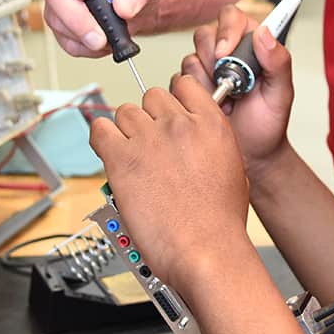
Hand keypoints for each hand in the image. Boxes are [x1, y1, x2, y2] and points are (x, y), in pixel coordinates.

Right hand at [44, 0, 161, 56]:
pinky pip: (64, 39)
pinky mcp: (64, 22)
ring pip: (55, 18)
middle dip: (76, 16)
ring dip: (80, 34)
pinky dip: (84, 46)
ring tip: (106, 39)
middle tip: (99, 31)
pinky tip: (103, 43)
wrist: (144, 1)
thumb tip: (124, 6)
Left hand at [89, 76, 251, 291]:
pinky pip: (99, 130)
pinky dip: (101, 139)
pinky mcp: (122, 158)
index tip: (167, 113)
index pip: (182, 84)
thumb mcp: (233, 168)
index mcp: (210, 124)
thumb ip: (211, 142)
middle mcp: (179, 124)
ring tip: (131, 155)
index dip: (172, 99)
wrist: (205, 249)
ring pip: (125, 111)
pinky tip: (110, 154)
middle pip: (151, 96)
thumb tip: (195, 141)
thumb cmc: (220, 221)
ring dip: (126, 130)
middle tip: (150, 142)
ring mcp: (149, 138)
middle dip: (149, 117)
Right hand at [180, 4, 295, 172]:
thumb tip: (265, 33)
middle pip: (205, 34)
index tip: (226, 54)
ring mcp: (206, 69)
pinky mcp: (190, 86)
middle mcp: (227, 52)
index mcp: (251, 45)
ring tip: (225, 100)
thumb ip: (279, 62)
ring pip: (190, 58)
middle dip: (213, 60)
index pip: (231, 16)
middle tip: (227, 84)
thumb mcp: (281, 93)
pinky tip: (212, 107)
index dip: (226, 30)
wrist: (251, 154)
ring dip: (206, 81)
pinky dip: (194, 95)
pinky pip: (179, 80)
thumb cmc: (268, 124)